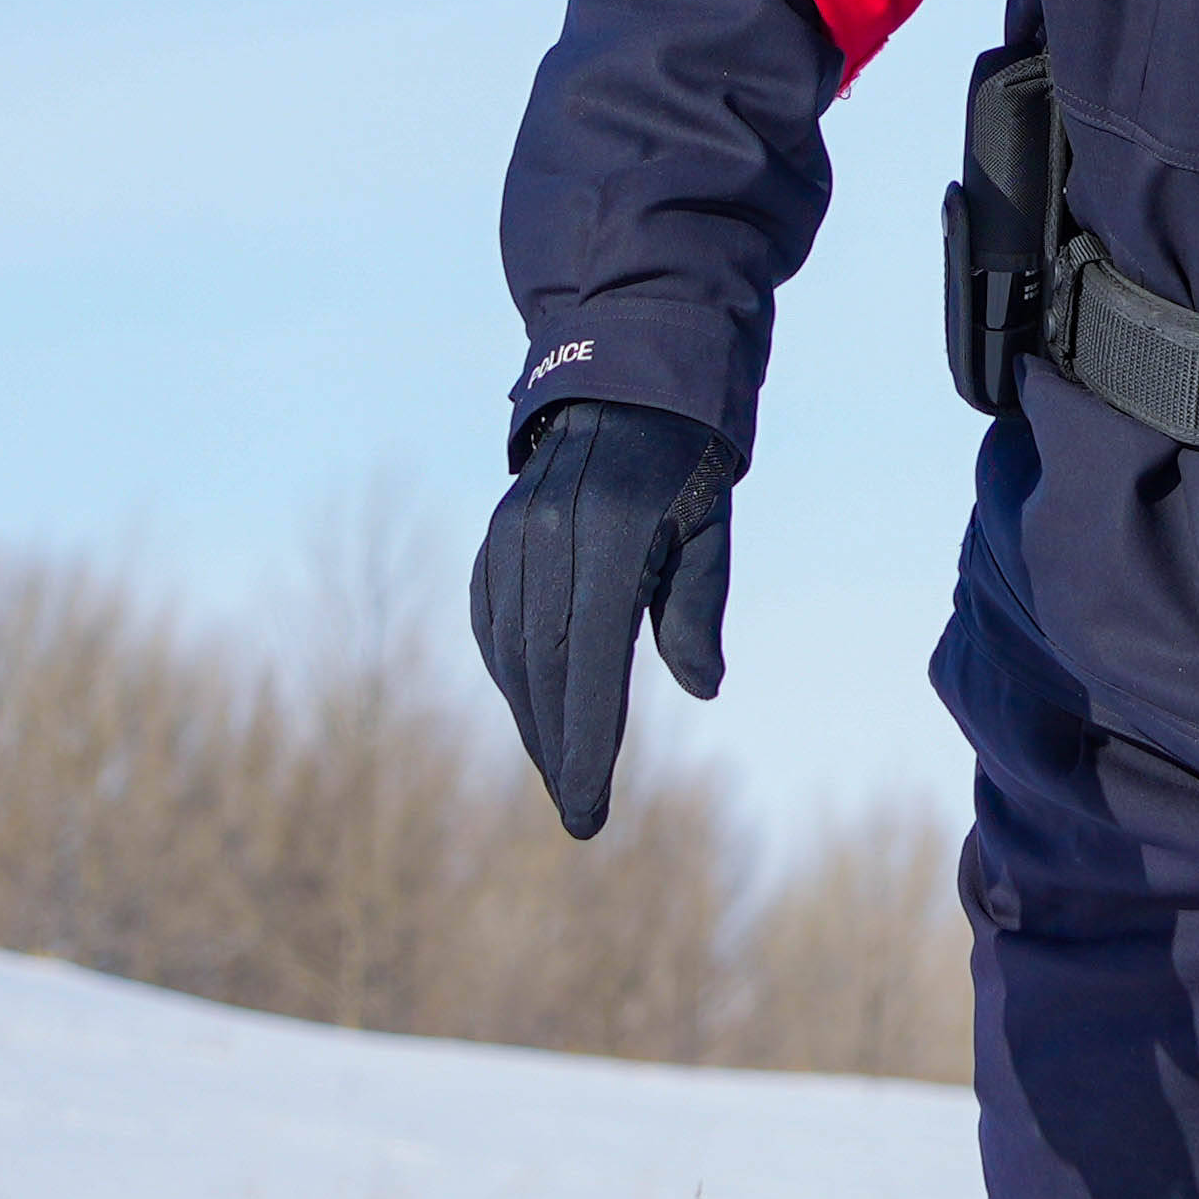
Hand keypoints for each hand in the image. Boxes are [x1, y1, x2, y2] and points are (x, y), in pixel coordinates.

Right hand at [466, 400, 734, 839]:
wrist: (621, 387)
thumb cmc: (683, 469)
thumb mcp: (708, 531)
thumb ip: (697, 610)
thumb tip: (704, 688)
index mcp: (614, 536)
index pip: (593, 660)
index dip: (586, 742)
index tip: (588, 809)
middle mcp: (550, 536)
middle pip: (544, 666)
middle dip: (558, 747)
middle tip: (579, 811)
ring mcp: (511, 534)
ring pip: (510, 650)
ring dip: (531, 719)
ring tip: (559, 773)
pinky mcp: (493, 538)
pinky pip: (490, 619)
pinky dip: (509, 672)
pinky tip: (531, 709)